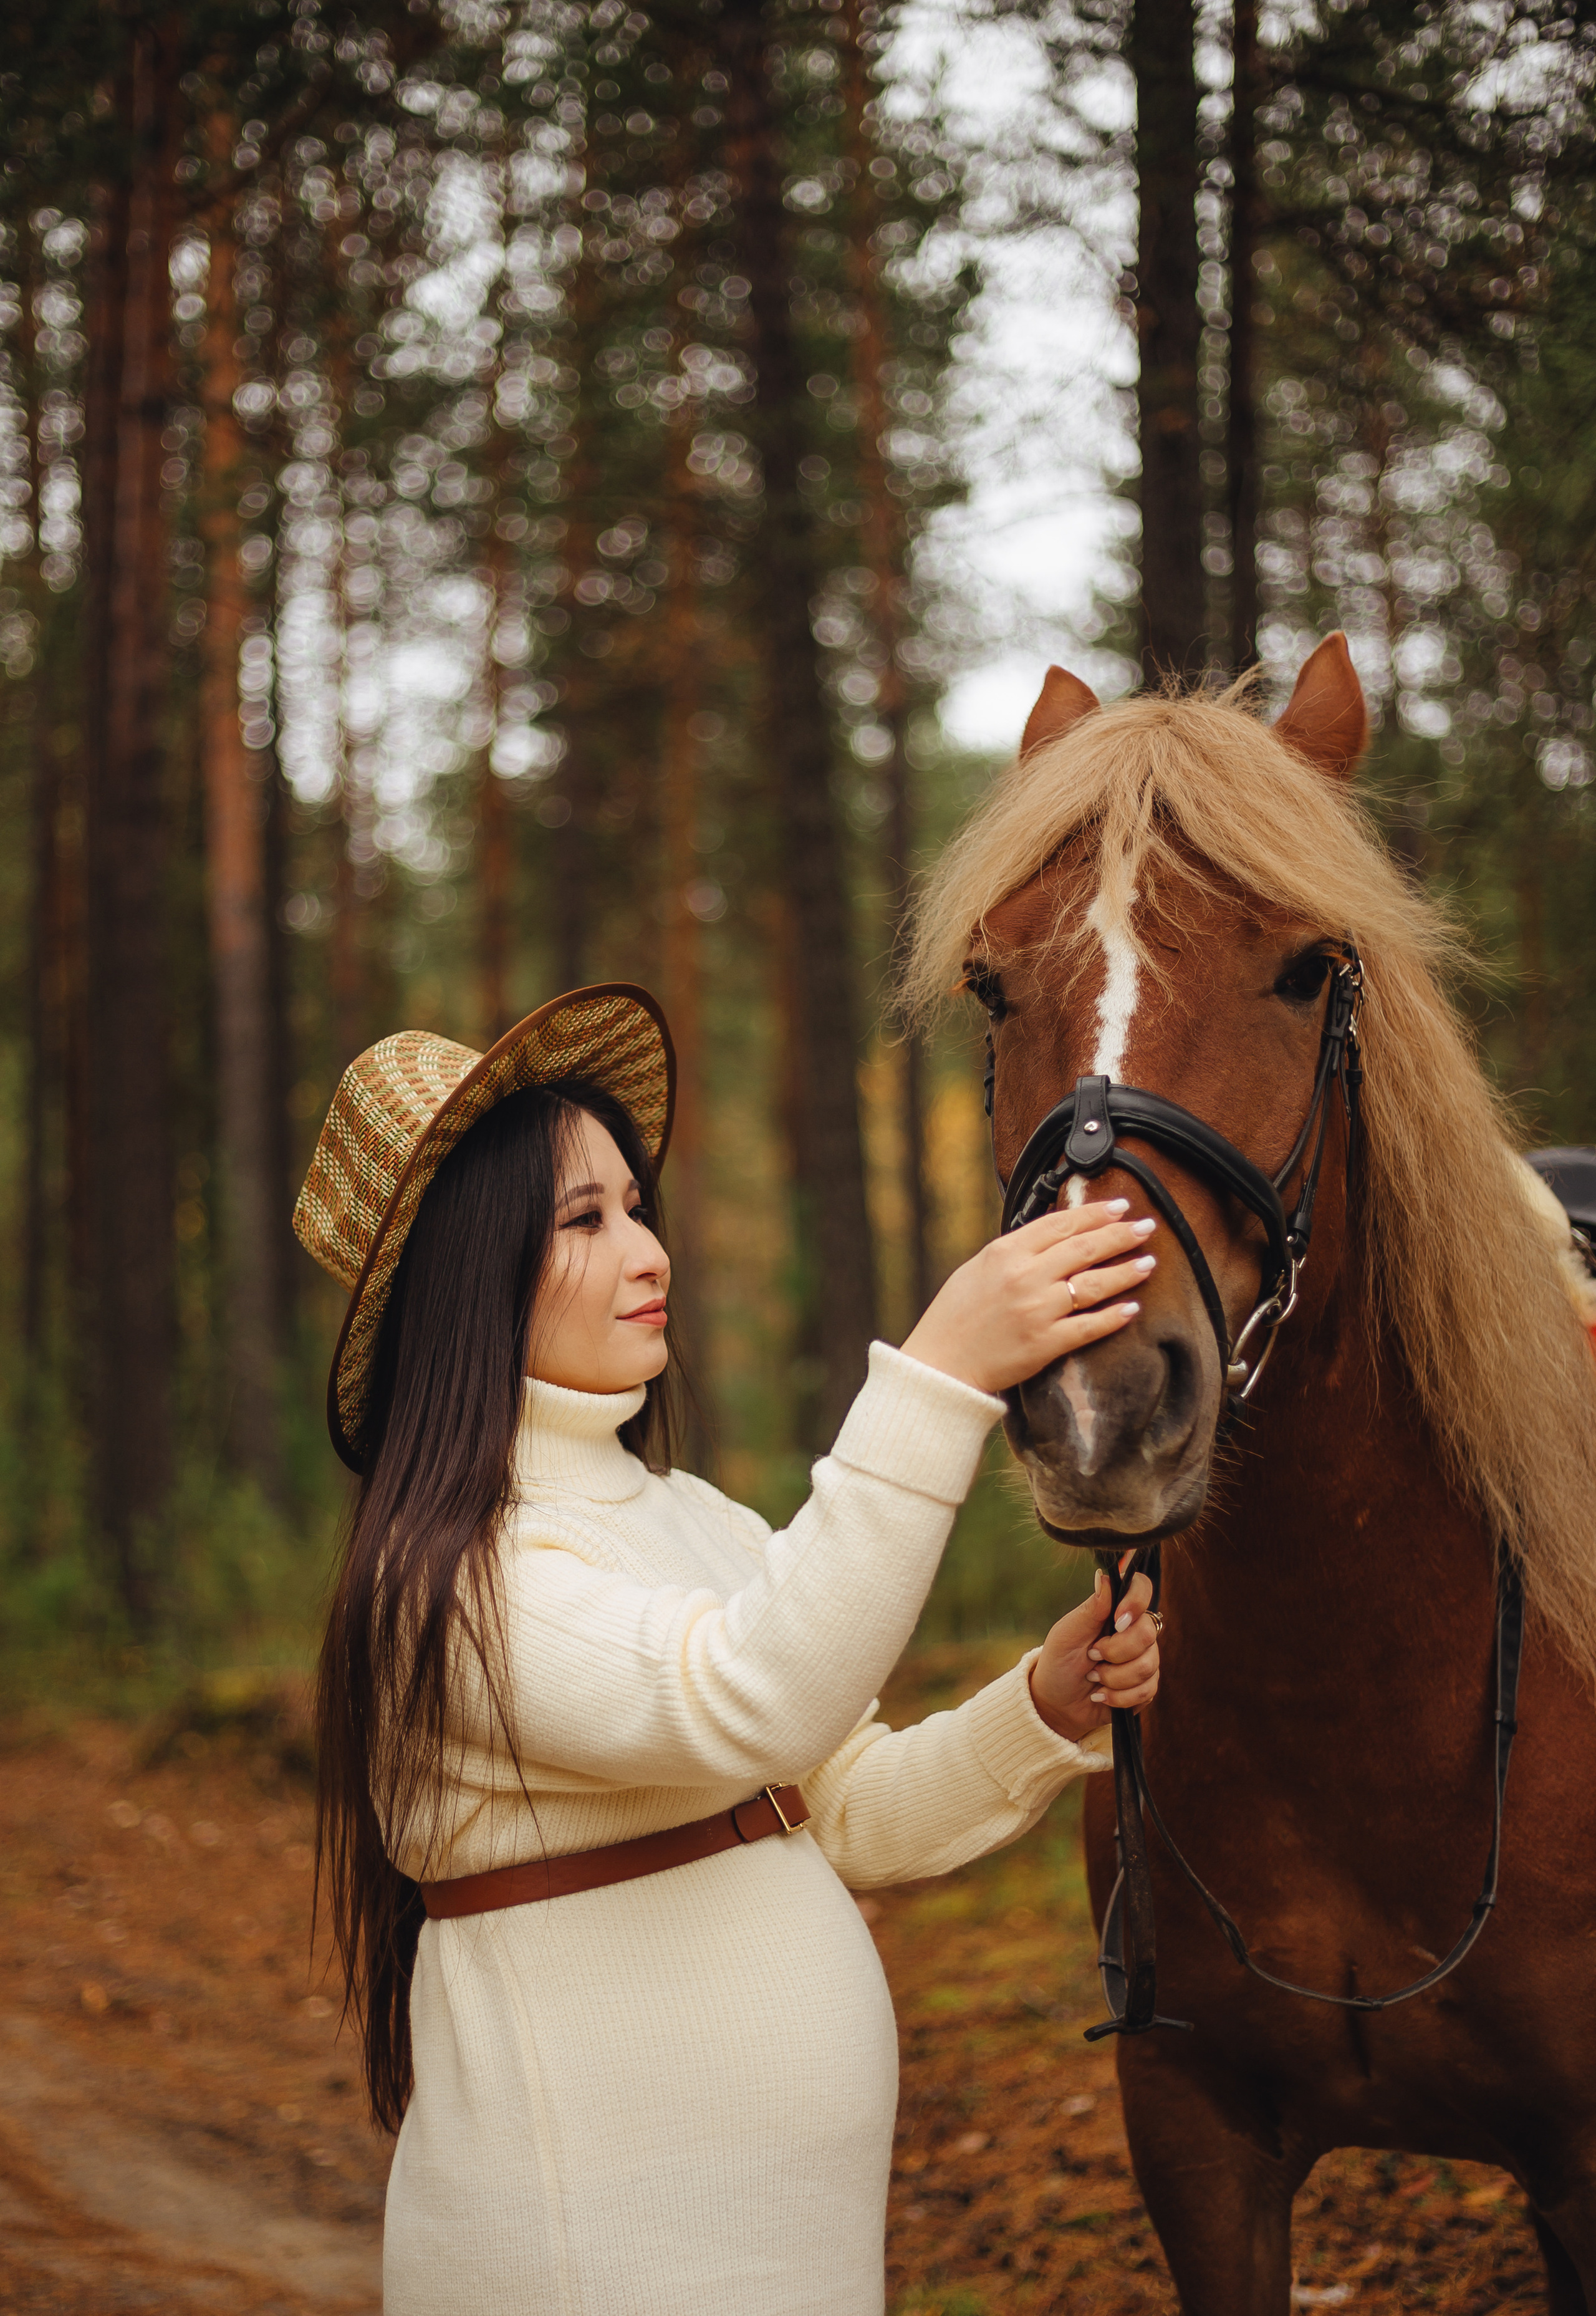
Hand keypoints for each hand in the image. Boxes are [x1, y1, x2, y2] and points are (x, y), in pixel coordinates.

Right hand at [900, 1201, 1155, 1396]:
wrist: (940, 1365)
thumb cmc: (955, 1316)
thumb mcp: (978, 1268)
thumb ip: (1015, 1250)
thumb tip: (1054, 1234)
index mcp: (1005, 1252)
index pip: (1061, 1224)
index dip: (1094, 1213)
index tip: (1120, 1207)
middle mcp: (1024, 1277)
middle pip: (1084, 1248)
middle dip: (1120, 1235)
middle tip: (1147, 1226)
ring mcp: (1036, 1310)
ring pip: (1093, 1284)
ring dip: (1126, 1271)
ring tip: (1149, 1263)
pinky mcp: (1044, 1344)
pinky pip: (1089, 1327)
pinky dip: (1114, 1317)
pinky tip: (1133, 1308)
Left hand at [1027, 1560, 1160, 1743]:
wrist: (1057, 1703)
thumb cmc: (1059, 1662)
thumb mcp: (1067, 1633)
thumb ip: (1091, 1608)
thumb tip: (1105, 1576)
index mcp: (1115, 1611)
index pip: (1141, 1588)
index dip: (1136, 1602)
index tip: (1117, 1621)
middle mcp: (1134, 1632)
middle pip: (1147, 1633)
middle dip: (1115, 1651)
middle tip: (1092, 1656)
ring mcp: (1144, 1659)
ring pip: (1148, 1665)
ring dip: (1114, 1678)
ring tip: (1093, 1678)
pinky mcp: (1146, 1686)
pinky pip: (1147, 1690)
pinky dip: (1119, 1697)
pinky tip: (1101, 1696)